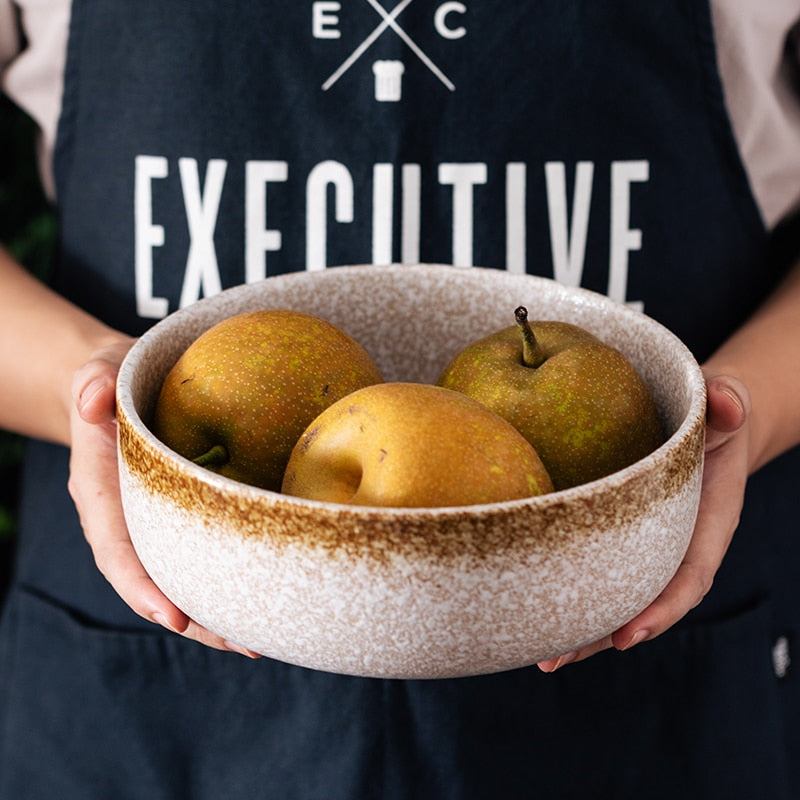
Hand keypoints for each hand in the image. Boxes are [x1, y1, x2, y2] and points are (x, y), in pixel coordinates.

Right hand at [68, 339, 259, 656]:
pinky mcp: (184, 513)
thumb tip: (93, 402)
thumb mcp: (97, 369)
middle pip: (156, 581)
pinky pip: (204, 551)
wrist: (121, 385)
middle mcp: (128, 517)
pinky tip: (269, 593)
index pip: (117, 549)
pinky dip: (230, 576)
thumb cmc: (111, 377)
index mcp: (101, 491)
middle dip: (196, 618)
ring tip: (264, 638)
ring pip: (183, 576)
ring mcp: (156, 520)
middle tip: (245, 643)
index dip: (142, 586)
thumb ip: (92, 383)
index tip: (175, 618)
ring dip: (219, 611)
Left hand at [537, 372, 750, 671]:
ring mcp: (645, 544)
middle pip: (641, 601)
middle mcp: (673, 544)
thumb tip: (727, 403)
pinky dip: (569, 590)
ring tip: (537, 653)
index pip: (687, 575)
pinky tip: (531, 609)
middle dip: (601, 635)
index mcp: (705, 524)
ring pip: (614, 594)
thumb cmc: (714, 416)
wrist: (703, 421)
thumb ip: (729, 405)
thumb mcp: (726, 405)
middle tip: (555, 657)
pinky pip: (595, 567)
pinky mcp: (617, 535)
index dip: (660, 608)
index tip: (627, 634)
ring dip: (578, 628)